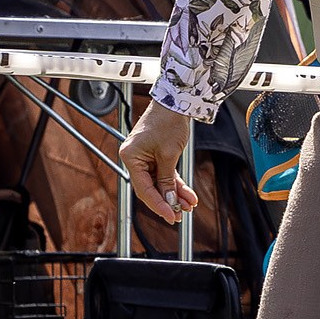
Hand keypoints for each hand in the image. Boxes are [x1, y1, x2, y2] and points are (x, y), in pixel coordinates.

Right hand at [118, 101, 199, 222]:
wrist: (176, 102)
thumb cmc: (168, 123)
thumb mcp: (169, 155)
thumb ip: (167, 180)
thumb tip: (168, 201)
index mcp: (131, 158)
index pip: (143, 188)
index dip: (157, 204)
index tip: (170, 216)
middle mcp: (134, 159)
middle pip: (150, 188)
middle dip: (167, 202)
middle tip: (180, 215)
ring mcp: (144, 158)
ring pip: (159, 183)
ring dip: (174, 195)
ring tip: (189, 206)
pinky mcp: (155, 157)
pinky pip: (165, 175)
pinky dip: (176, 185)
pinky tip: (188, 196)